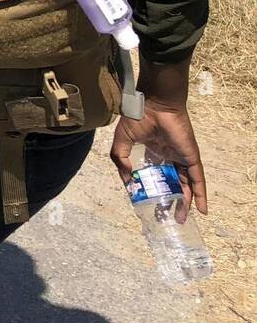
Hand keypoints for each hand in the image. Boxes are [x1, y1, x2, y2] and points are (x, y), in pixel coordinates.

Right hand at [111, 98, 206, 221]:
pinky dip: (200, 195)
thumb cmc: (138, 118)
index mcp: (152, 153)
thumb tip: (127, 180)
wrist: (155, 104)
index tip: (144, 203)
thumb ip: (120, 159)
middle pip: (172, 184)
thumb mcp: (122, 140)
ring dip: (185, 203)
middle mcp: (169, 158)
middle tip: (164, 216)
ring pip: (186, 185)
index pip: (154, 176)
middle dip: (169, 201)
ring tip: (179, 218)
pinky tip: (202, 209)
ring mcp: (181, 159)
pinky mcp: (191, 158)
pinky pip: (197, 180)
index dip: (150, 190)